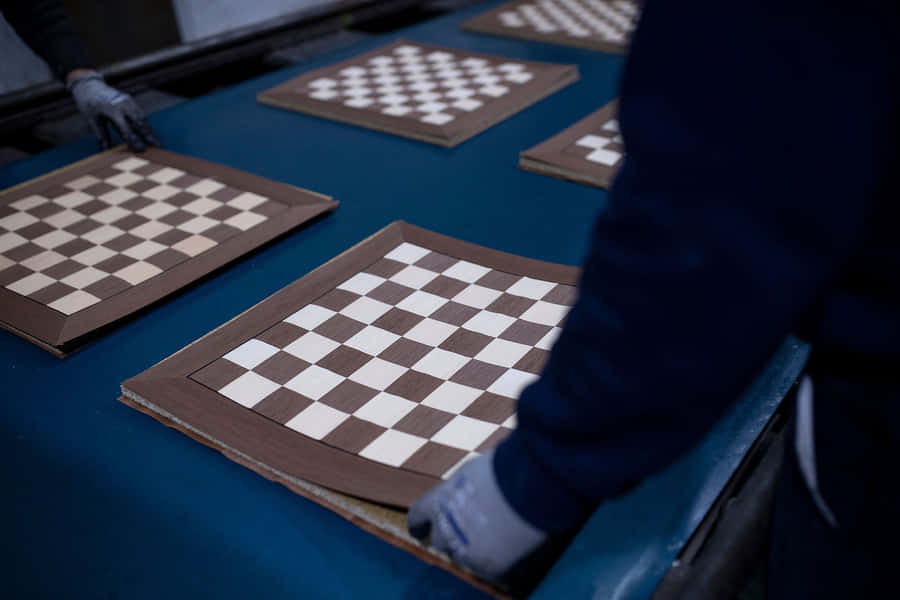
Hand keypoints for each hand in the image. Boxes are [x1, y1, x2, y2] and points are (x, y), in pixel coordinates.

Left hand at [67, 71, 160, 151]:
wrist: (89, 86)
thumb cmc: (89, 105)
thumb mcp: (92, 121)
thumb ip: (101, 136)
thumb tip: (105, 151)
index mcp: (112, 110)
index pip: (126, 128)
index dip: (134, 140)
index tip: (140, 150)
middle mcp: (122, 104)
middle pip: (139, 122)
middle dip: (149, 135)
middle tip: (158, 147)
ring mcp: (128, 101)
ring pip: (142, 118)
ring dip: (150, 131)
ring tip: (157, 142)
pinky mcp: (130, 100)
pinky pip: (140, 114)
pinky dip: (146, 124)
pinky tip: (151, 133)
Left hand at [407, 451, 547, 585]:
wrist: (529, 483)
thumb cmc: (506, 467)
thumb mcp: (473, 472)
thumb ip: (462, 488)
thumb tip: (468, 494)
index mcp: (438, 500)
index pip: (418, 517)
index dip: (420, 523)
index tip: (420, 529)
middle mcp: (446, 527)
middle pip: (439, 541)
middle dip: (449, 537)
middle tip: (465, 533)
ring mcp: (467, 550)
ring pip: (463, 557)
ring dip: (473, 550)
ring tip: (493, 539)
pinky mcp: (492, 566)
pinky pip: (491, 571)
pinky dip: (498, 563)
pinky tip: (510, 552)